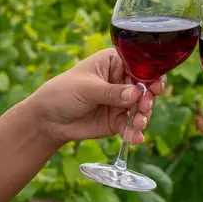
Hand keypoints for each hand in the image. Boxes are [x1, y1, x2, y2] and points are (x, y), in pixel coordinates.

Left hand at [29, 49, 164, 148]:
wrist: (47, 121)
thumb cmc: (63, 92)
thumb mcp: (87, 88)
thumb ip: (112, 92)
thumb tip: (137, 93)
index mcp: (115, 63)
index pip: (139, 65)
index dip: (150, 75)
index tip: (155, 86)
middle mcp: (122, 81)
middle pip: (145, 87)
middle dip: (148, 98)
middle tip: (145, 107)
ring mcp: (121, 102)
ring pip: (141, 107)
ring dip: (143, 116)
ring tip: (139, 123)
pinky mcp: (117, 120)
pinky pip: (131, 126)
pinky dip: (135, 132)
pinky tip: (136, 138)